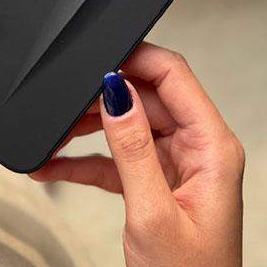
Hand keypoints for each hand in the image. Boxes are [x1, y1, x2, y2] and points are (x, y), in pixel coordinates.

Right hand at [31, 43, 243, 266]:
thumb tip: (115, 90)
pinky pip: (119, 156)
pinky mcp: (157, 183)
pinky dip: (88, 159)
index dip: (136, 57)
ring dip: (88, 128)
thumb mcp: (152, 212)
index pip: (174, 76)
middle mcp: (199, 149)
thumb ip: (132, 147)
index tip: (99, 53)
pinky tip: (55, 162)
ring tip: (53, 134)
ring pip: (129, 123)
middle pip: (146, 96)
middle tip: (65, 101)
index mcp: (213, 146)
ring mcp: (177, 165)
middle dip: (101, 97)